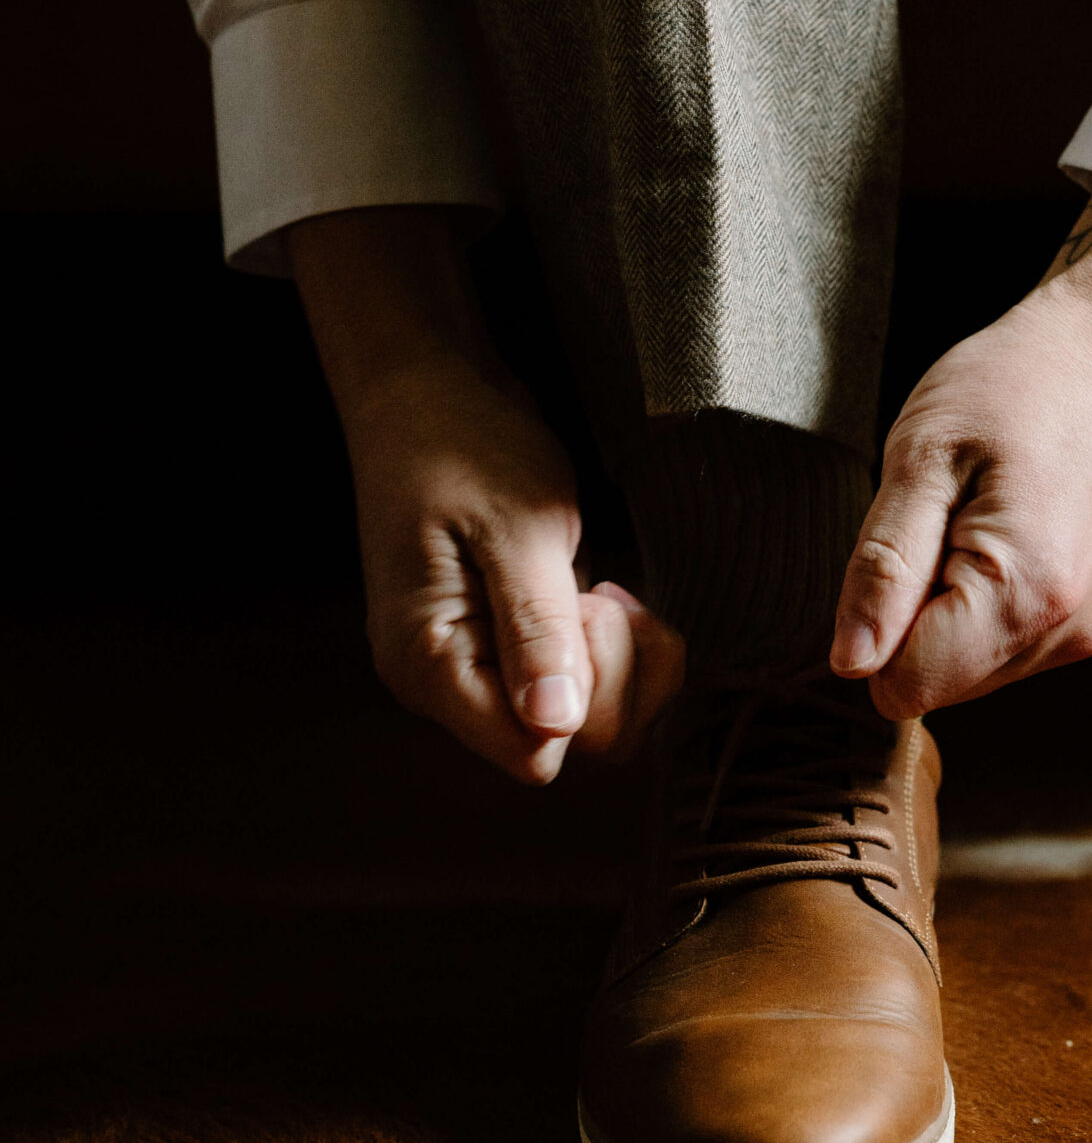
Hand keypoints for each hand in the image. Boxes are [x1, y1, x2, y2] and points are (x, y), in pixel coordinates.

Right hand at [289, 207, 681, 783]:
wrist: (427, 389)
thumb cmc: (462, 443)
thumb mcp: (516, 526)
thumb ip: (536, 627)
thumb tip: (555, 725)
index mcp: (429, 665)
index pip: (532, 753)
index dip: (588, 699)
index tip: (590, 612)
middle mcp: (444, 683)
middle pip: (565, 743)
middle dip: (611, 675)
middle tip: (602, 592)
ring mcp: (472, 665)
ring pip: (578, 716)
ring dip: (613, 656)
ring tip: (597, 582)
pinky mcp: (500, 643)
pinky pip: (572, 681)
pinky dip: (603, 642)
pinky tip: (593, 587)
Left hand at [830, 185, 1091, 717]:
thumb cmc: (1012, 383)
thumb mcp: (920, 456)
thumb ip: (882, 569)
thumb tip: (849, 663)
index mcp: (1025, 593)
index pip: (906, 685)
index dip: (874, 628)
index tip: (899, 546)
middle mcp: (1064, 630)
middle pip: (935, 684)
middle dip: (912, 616)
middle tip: (939, 518)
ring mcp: (1082, 629)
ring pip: (965, 671)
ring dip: (944, 608)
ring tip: (972, 516)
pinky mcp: (1086, 620)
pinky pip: (997, 647)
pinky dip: (976, 603)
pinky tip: (997, 532)